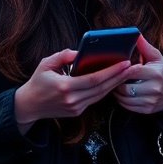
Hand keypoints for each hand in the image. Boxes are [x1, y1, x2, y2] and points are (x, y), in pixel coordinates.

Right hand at [13, 49, 132, 133]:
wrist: (28, 106)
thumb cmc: (37, 82)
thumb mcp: (46, 63)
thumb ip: (63, 55)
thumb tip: (79, 52)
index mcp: (65, 87)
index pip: (94, 79)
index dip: (111, 72)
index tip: (125, 63)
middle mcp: (72, 100)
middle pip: (102, 88)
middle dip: (119, 77)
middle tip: (133, 67)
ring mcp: (75, 108)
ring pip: (101, 95)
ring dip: (115, 84)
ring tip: (127, 73)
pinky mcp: (77, 112)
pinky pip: (95, 99)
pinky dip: (105, 90)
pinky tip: (114, 81)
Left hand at [113, 35, 162, 117]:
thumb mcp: (157, 58)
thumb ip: (145, 47)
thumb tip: (136, 34)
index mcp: (155, 73)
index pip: (132, 72)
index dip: (121, 70)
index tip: (117, 68)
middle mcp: (154, 88)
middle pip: (125, 88)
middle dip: (116, 84)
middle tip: (113, 79)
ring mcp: (150, 101)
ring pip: (124, 99)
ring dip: (117, 93)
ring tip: (115, 86)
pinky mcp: (147, 110)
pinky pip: (128, 106)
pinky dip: (122, 101)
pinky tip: (122, 94)